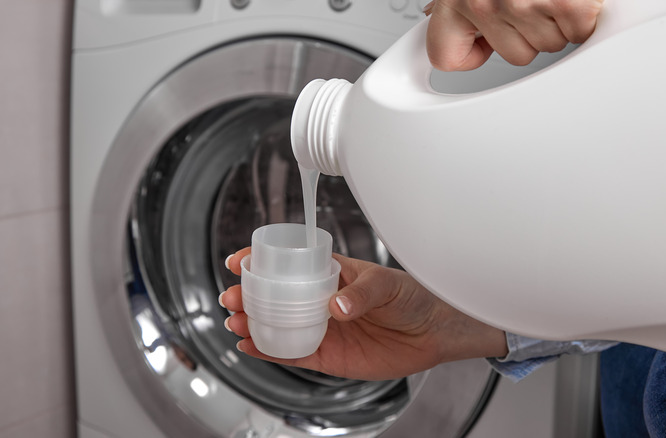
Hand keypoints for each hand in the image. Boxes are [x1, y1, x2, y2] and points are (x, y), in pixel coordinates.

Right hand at [221, 249, 507, 380]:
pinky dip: (268, 351)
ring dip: (252, 324)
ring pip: (276, 326)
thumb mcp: (386, 285)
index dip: (259, 262)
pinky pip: (292, 353)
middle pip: (273, 298)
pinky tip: (250, 346)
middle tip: (232, 298)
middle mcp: (319, 301)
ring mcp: (321, 328)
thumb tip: (336, 306)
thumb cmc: (412, 297)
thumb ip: (361, 294)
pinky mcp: (327, 356)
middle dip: (247, 296)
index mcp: (329, 274)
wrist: (432, 332)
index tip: (240, 262)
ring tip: (235, 323)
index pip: (287, 265)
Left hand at [423, 0, 603, 69]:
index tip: (480, 44)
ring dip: (555, 20)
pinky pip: (577, 33)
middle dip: (527, 30)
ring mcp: (525, 4)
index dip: (470, 51)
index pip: (445, 56)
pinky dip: (582, 16)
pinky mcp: (566, 2)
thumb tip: (443, 19)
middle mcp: (485, 0)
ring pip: (546, 45)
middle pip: (513, 54)